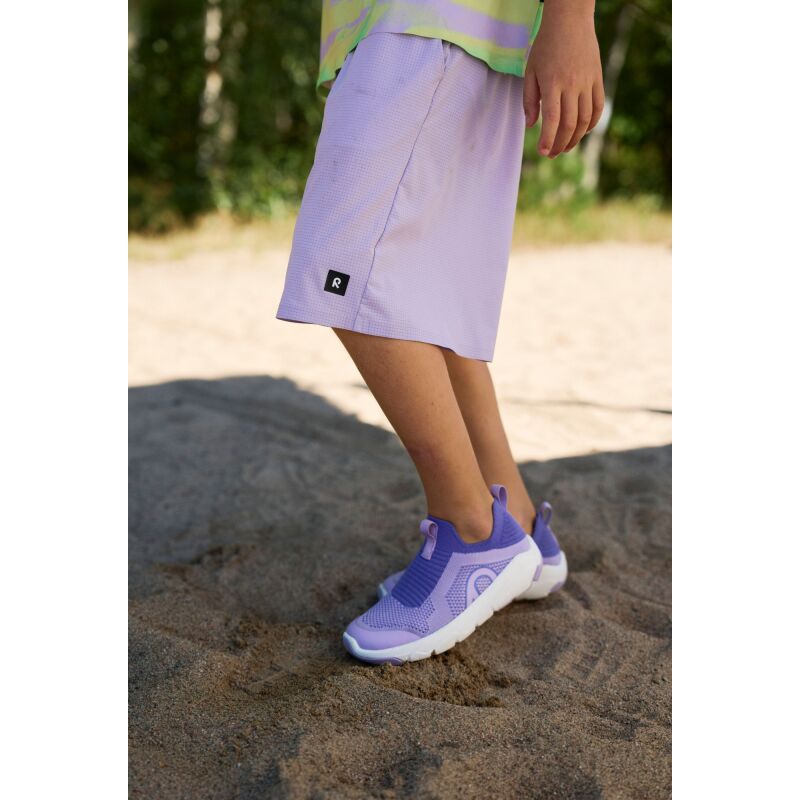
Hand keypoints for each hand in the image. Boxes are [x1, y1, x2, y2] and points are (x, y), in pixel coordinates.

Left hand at [523, 3, 603, 157]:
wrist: (570, 20)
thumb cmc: (546, 45)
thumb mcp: (530, 71)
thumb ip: (529, 99)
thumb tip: (531, 125)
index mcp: (552, 83)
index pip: (552, 119)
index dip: (548, 139)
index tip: (542, 152)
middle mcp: (572, 85)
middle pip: (570, 124)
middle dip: (560, 144)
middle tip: (551, 154)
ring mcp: (587, 82)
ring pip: (585, 120)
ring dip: (575, 138)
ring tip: (565, 147)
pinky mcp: (598, 78)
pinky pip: (598, 107)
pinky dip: (591, 123)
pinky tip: (582, 131)